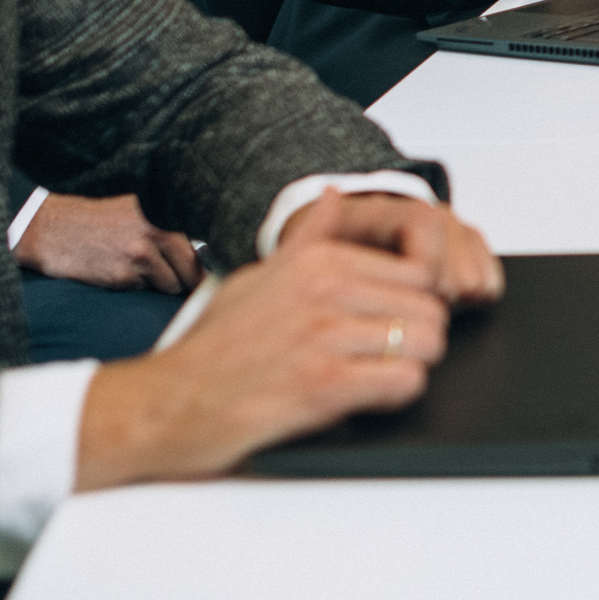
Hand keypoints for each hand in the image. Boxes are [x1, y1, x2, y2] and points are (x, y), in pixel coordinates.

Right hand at [14, 193, 199, 293]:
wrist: (51, 230)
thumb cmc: (96, 220)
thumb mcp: (136, 211)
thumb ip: (167, 227)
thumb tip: (203, 252)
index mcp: (162, 212)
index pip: (200, 245)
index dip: (205, 262)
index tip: (210, 272)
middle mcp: (155, 231)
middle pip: (192, 270)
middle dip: (189, 279)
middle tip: (185, 283)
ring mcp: (140, 255)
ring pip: (170, 284)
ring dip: (160, 283)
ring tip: (137, 268)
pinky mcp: (124, 276)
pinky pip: (144, 289)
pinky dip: (136, 285)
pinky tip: (118, 270)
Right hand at [71, 194, 502, 488]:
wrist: (167, 402)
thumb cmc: (211, 347)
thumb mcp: (257, 276)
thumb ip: (307, 239)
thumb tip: (331, 197)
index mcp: (318, 260)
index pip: (418, 270)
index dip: (415, 303)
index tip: (394, 322)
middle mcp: (326, 289)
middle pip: (431, 307)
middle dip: (420, 337)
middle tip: (389, 356)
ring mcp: (325, 335)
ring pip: (427, 343)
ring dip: (412, 366)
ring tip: (378, 376)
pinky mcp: (323, 383)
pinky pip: (405, 382)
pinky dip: (397, 395)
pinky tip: (368, 397)